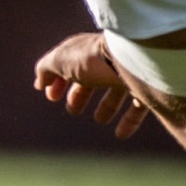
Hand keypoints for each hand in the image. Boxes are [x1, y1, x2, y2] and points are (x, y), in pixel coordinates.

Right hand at [33, 33, 150, 139]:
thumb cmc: (93, 58)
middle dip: (79, 94)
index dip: (57, 80)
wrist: (132, 59)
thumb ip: (46, 70)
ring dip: (106, 107)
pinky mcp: (145, 89)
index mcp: (85, 51)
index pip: (68, 64)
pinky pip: (138, 108)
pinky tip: (120, 134)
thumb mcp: (60, 61)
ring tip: (100, 120)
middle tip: (72, 110)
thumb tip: (40, 82)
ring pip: (115, 93)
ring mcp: (128, 74)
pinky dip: (128, 121)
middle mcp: (107, 60)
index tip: (50, 97)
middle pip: (91, 79)